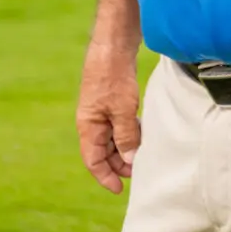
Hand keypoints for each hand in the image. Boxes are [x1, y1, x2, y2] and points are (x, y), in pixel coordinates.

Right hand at [77, 47, 140, 193]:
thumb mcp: (122, 109)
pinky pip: (119, 123)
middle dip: (118, 164)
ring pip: (112, 137)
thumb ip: (125, 135)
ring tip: (143, 153)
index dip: (105, 177)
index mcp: (88, 125)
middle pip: (102, 151)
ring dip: (125, 147)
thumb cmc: (113, 74)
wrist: (114, 42)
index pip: (93, 161)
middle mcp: (92, 120)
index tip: (120, 189)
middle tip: (139, 170)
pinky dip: (129, 131)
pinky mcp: (113, 98)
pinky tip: (143, 131)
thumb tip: (129, 158)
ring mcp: (102, 109)